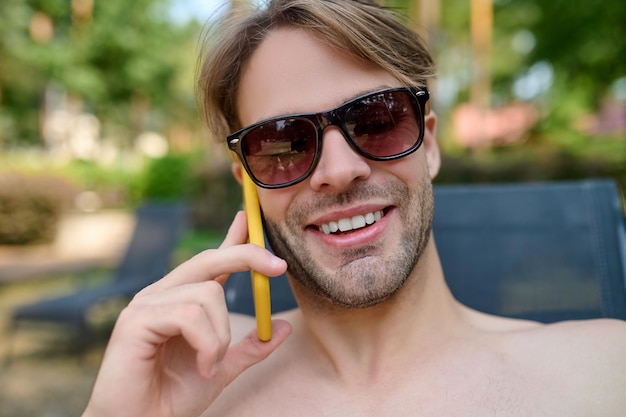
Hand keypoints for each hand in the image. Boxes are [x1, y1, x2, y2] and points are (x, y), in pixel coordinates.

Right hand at [82, 211, 290, 416]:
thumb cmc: (172, 397)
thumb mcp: (222, 367)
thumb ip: (250, 347)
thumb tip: (283, 327)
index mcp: (181, 301)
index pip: (211, 262)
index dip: (232, 239)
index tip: (249, 218)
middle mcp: (163, 294)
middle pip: (210, 260)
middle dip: (247, 255)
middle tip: (279, 267)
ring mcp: (147, 304)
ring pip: (207, 294)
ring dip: (221, 335)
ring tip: (210, 363)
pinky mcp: (136, 319)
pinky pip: (189, 315)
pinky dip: (206, 343)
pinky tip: (201, 364)